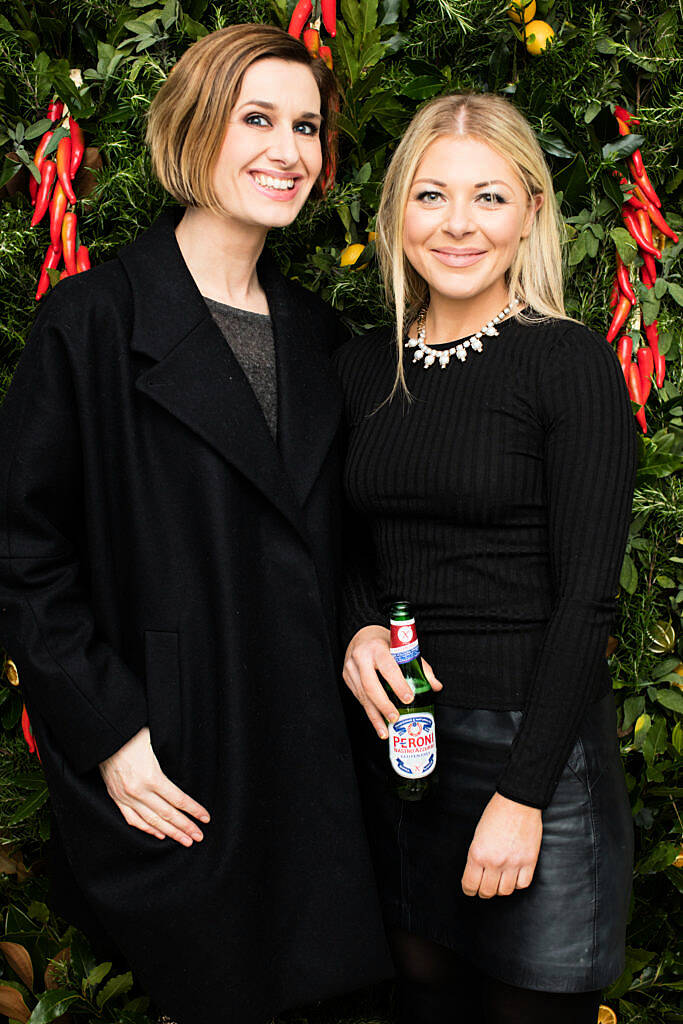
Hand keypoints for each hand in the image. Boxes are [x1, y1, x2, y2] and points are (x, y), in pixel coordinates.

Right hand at [99, 726, 209, 846]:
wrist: (104, 736)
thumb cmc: (131, 734)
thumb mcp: (155, 743)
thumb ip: (169, 760)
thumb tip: (185, 772)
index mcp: (151, 776)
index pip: (178, 799)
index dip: (193, 810)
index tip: (205, 817)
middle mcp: (139, 791)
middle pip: (167, 814)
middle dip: (185, 827)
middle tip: (199, 836)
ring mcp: (126, 797)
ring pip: (152, 821)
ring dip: (170, 833)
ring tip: (184, 840)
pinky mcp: (116, 798)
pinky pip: (133, 819)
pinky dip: (147, 829)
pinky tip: (159, 834)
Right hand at [342, 625, 441, 738]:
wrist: (361, 635)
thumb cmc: (384, 642)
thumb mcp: (401, 648)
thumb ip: (419, 666)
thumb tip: (435, 686)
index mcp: (377, 647)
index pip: (388, 668)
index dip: (398, 685)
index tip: (408, 698)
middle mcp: (361, 657)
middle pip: (370, 685)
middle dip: (383, 704)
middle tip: (395, 718)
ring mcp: (351, 668)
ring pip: (362, 695)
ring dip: (374, 715)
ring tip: (385, 730)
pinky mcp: (347, 677)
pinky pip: (358, 697)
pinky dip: (369, 711)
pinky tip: (378, 722)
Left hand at [461, 792, 541, 897]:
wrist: (518, 802)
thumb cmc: (495, 814)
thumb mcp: (478, 835)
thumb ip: (477, 856)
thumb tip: (477, 874)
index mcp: (478, 854)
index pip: (470, 884)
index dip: (469, 890)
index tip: (470, 889)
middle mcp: (495, 861)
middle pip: (488, 891)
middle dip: (484, 891)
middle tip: (485, 886)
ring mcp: (513, 863)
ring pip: (506, 891)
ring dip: (501, 888)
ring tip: (499, 880)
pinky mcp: (530, 861)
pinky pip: (523, 884)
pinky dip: (518, 883)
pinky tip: (514, 876)